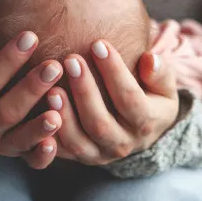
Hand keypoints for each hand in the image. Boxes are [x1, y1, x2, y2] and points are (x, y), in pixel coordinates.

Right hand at [0, 17, 63, 168]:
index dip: (8, 60)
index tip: (31, 36)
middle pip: (7, 110)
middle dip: (31, 88)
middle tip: (56, 65)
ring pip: (20, 138)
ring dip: (39, 127)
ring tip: (58, 111)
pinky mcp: (16, 155)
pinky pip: (30, 161)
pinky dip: (42, 155)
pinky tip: (56, 143)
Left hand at [50, 40, 178, 165]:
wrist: (140, 128)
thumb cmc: (150, 95)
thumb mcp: (164, 85)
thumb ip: (161, 73)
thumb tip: (150, 60)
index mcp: (147, 123)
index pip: (130, 98)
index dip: (114, 71)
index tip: (98, 43)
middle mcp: (124, 144)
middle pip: (100, 122)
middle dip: (84, 91)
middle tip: (71, 60)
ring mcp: (100, 154)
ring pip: (79, 141)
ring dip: (64, 115)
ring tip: (51, 88)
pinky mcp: (80, 157)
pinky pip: (61, 152)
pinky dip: (48, 135)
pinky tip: (37, 112)